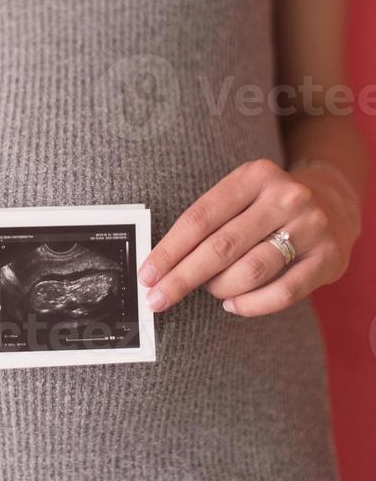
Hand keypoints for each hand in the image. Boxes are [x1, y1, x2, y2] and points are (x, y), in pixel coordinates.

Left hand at [138, 158, 360, 317]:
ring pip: (250, 271)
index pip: (201, 217)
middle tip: (157, 299)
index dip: (170, 249)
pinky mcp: (328, 258)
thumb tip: (163, 264)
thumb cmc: (269, 207)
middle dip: (183, 277)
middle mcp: (285, 197)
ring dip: (219, 288)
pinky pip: (282, 293)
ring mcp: (310, 227)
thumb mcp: (241, 196)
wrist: (334, 206)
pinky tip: (233, 304)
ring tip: (211, 291)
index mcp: (255, 175)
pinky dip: (250, 305)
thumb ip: (209, 222)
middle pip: (221, 247)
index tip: (147, 274)